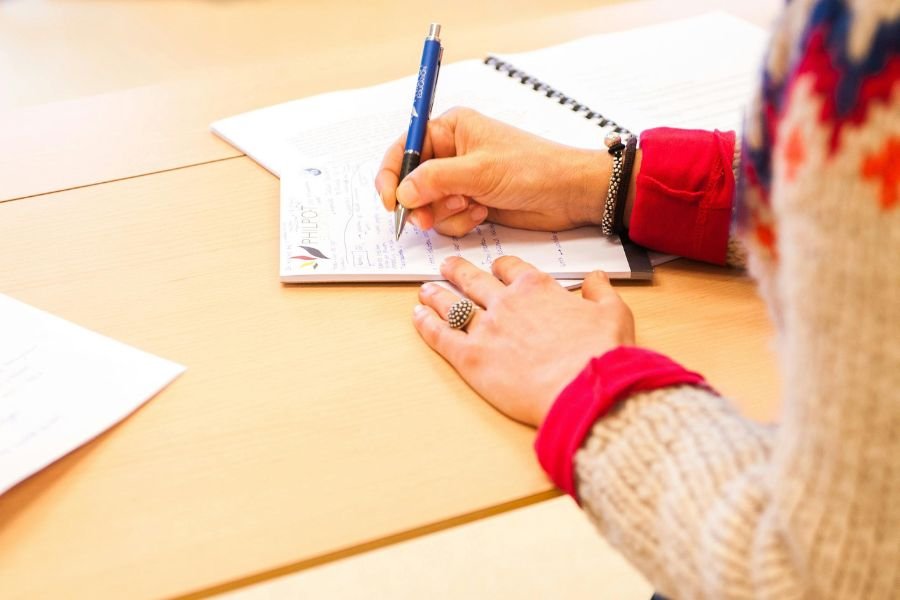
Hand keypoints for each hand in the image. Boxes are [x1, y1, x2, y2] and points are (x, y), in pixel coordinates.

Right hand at [375, 107, 611, 236]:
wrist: (568, 194)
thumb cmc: (532, 169)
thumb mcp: (479, 171)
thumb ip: (435, 180)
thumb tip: (402, 192)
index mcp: (450, 129)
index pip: (404, 148)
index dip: (391, 175)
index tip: (391, 201)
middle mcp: (451, 153)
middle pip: (412, 182)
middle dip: (420, 203)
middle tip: (427, 219)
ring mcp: (460, 180)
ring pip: (428, 205)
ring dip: (444, 214)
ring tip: (470, 208)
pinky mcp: (470, 202)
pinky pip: (446, 219)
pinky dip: (459, 222)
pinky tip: (482, 214)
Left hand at [413, 256, 634, 426]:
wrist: (586, 390)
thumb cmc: (602, 355)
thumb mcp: (614, 313)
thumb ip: (601, 291)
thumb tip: (597, 277)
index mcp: (538, 289)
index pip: (511, 269)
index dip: (501, 268)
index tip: (495, 268)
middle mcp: (507, 302)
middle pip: (474, 280)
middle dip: (458, 271)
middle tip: (447, 266)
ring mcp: (486, 329)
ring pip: (452, 304)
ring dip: (436, 295)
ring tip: (425, 290)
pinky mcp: (471, 358)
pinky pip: (440, 335)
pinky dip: (426, 324)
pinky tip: (418, 317)